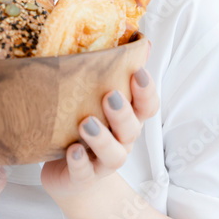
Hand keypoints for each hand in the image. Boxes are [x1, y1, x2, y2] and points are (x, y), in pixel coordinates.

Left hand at [41, 44, 158, 202]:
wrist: (70, 176)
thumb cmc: (82, 128)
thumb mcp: (93, 99)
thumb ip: (108, 74)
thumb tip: (131, 41)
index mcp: (127, 119)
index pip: (148, 106)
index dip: (147, 91)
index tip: (138, 73)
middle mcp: (122, 141)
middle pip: (132, 129)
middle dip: (123, 112)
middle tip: (110, 95)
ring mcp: (103, 162)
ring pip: (114, 155)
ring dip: (102, 139)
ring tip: (85, 123)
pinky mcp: (82, 178)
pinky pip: (84, 173)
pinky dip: (79, 163)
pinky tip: (72, 151)